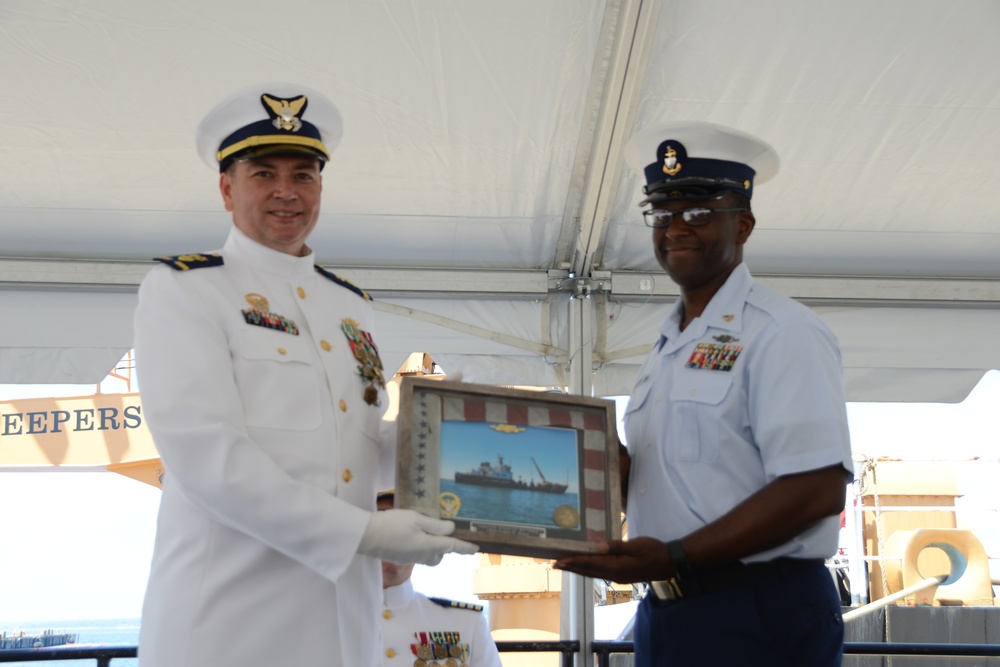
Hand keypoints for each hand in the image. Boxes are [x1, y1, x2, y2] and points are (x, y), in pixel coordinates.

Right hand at [358, 508, 478, 565]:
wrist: (365, 536)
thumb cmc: (390, 523)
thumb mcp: (415, 519)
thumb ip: (434, 525)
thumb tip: (451, 529)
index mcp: (427, 545)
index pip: (451, 547)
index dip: (465, 548)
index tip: (477, 549)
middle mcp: (421, 555)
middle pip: (440, 555)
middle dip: (446, 548)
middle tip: (446, 534)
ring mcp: (410, 559)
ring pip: (429, 558)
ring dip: (434, 550)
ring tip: (430, 534)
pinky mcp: (401, 558)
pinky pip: (418, 556)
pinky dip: (422, 549)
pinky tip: (415, 538)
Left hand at [553, 537, 671, 583]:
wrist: (670, 563)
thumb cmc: (654, 551)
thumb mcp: (636, 546)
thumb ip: (617, 547)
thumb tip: (599, 547)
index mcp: (617, 567)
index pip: (590, 564)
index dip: (574, 562)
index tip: (560, 560)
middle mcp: (614, 574)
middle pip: (588, 571)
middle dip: (571, 567)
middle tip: (554, 564)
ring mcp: (618, 576)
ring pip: (593, 573)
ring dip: (578, 569)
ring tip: (564, 565)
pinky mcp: (621, 574)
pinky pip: (600, 572)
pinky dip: (588, 569)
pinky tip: (585, 565)